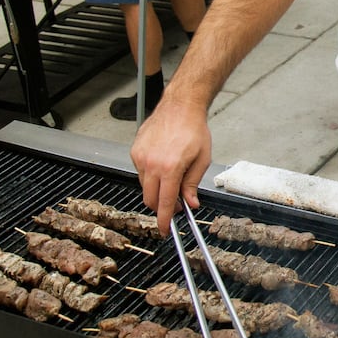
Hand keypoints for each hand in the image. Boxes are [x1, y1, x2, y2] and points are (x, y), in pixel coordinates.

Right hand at [130, 95, 213, 235]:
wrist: (180, 107)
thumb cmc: (193, 129)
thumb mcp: (202, 160)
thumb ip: (193, 184)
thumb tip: (190, 203)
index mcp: (170, 168)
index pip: (163, 203)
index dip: (163, 220)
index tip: (164, 230)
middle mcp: (151, 163)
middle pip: (149, 199)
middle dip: (161, 206)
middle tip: (176, 203)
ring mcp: (140, 157)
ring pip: (144, 186)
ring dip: (156, 189)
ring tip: (172, 176)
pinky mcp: (135, 151)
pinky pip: (140, 172)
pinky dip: (150, 175)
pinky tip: (163, 163)